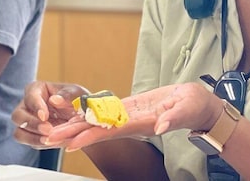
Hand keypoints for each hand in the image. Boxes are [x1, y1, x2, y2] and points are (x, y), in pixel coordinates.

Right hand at [12, 81, 88, 148]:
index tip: (44, 116)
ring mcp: (28, 123)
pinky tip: (54, 143)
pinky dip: (41, 145)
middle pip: (17, 116)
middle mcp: (28, 106)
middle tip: (48, 130)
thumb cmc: (77, 101)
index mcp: (37, 89)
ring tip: (49, 140)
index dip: (35, 106)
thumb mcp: (78, 94)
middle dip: (31, 124)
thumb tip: (54, 100)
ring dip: (32, 138)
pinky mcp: (32, 137)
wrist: (84, 120)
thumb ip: (67, 95)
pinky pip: (30, 143)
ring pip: (19, 133)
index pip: (30, 95)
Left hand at [46, 82, 222, 150]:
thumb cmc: (195, 107)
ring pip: (98, 121)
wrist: (200, 106)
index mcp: (142, 123)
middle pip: (97, 129)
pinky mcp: (131, 107)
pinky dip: (90, 111)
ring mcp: (130, 115)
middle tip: (49, 137)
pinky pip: (106, 110)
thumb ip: (172, 118)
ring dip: (76, 124)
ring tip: (55, 127)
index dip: (90, 136)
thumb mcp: (186, 110)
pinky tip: (75, 112)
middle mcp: (131, 122)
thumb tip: (160, 126)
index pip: (110, 131)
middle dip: (73, 133)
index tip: (71, 142)